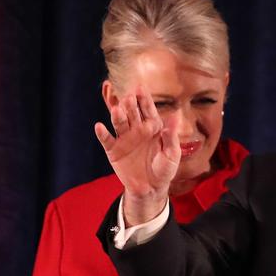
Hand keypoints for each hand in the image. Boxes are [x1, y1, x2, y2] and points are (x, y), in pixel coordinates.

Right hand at [94, 87, 179, 225]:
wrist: (151, 188)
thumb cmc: (164, 169)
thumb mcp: (172, 154)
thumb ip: (171, 137)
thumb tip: (175, 118)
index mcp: (153, 127)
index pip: (148, 110)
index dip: (144, 99)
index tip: (140, 88)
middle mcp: (137, 129)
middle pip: (132, 114)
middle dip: (130, 105)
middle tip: (128, 97)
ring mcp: (125, 138)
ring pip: (120, 123)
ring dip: (117, 116)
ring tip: (116, 110)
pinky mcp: (114, 150)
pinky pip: (107, 140)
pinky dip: (103, 133)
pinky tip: (99, 126)